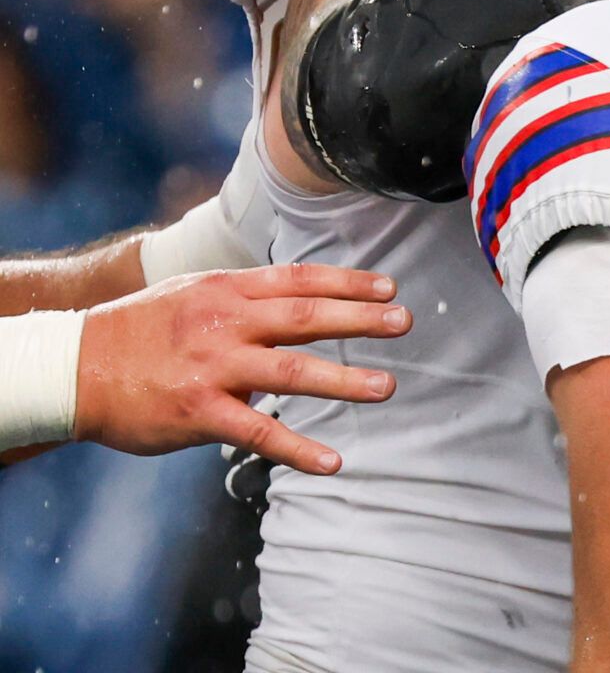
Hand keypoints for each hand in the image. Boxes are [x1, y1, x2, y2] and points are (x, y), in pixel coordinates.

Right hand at [73, 265, 412, 474]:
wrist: (72, 368)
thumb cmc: (140, 330)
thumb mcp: (192, 293)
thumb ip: (246, 296)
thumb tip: (299, 301)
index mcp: (226, 290)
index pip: (299, 280)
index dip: (347, 282)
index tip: (389, 288)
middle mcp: (224, 324)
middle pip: (305, 316)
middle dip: (360, 319)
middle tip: (404, 322)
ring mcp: (212, 368)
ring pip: (291, 372)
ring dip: (344, 381)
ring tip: (386, 387)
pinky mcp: (199, 413)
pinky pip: (258, 433)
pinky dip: (298, 449)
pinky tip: (333, 461)